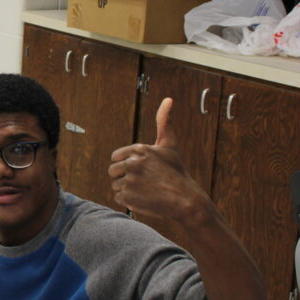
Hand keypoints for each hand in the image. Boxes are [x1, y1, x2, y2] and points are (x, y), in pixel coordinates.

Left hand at [109, 98, 211, 223]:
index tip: (140, 169)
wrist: (186, 200)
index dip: (126, 164)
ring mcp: (129, 180)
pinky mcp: (127, 196)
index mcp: (139, 149)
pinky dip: (128, 200)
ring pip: (115, 185)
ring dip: (127, 189)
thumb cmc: (176, 172)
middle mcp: (133, 163)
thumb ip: (164, 121)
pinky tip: (143, 199)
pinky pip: (118, 197)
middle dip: (125, 176)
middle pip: (113, 171)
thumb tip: (168, 99)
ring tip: (145, 190)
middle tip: (143, 182)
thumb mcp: (170, 144)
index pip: (116, 157)